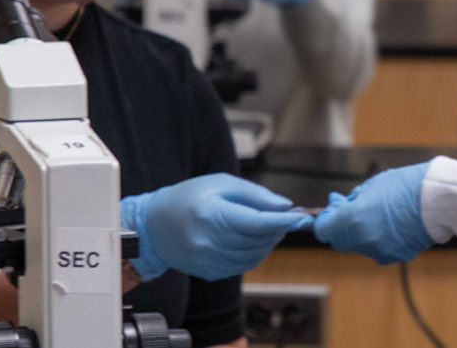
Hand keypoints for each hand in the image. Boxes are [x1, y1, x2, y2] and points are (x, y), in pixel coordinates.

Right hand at [118, 173, 312, 280]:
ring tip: (267, 227)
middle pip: (258, 241)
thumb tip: (284, 206)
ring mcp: (208, 261)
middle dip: (278, 229)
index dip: (284, 221)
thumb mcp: (220, 183)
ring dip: (268, 243)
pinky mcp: (209, 272)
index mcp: (212, 215)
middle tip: (285, 218)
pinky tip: (250, 240)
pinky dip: (254, 254)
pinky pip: (242, 266)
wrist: (153, 226)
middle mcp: (209, 242)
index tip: (303, 219)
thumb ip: (255, 195)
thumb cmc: (187, 198)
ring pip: (254, 256)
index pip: (257, 222)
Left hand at [313, 163, 432, 264]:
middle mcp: (362, 240)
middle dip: (342, 227)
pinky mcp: (396, 256)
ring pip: (360, 246)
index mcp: (352, 220)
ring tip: (379, 213)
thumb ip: (352, 200)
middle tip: (353, 208)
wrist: (439, 199)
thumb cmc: (407, 186)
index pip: (323, 230)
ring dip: (362, 232)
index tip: (332, 209)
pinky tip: (392, 224)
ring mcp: (380, 251)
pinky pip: (379, 250)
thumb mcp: (372, 185)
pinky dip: (380, 240)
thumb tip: (340, 206)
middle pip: (340, 240)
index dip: (325, 219)